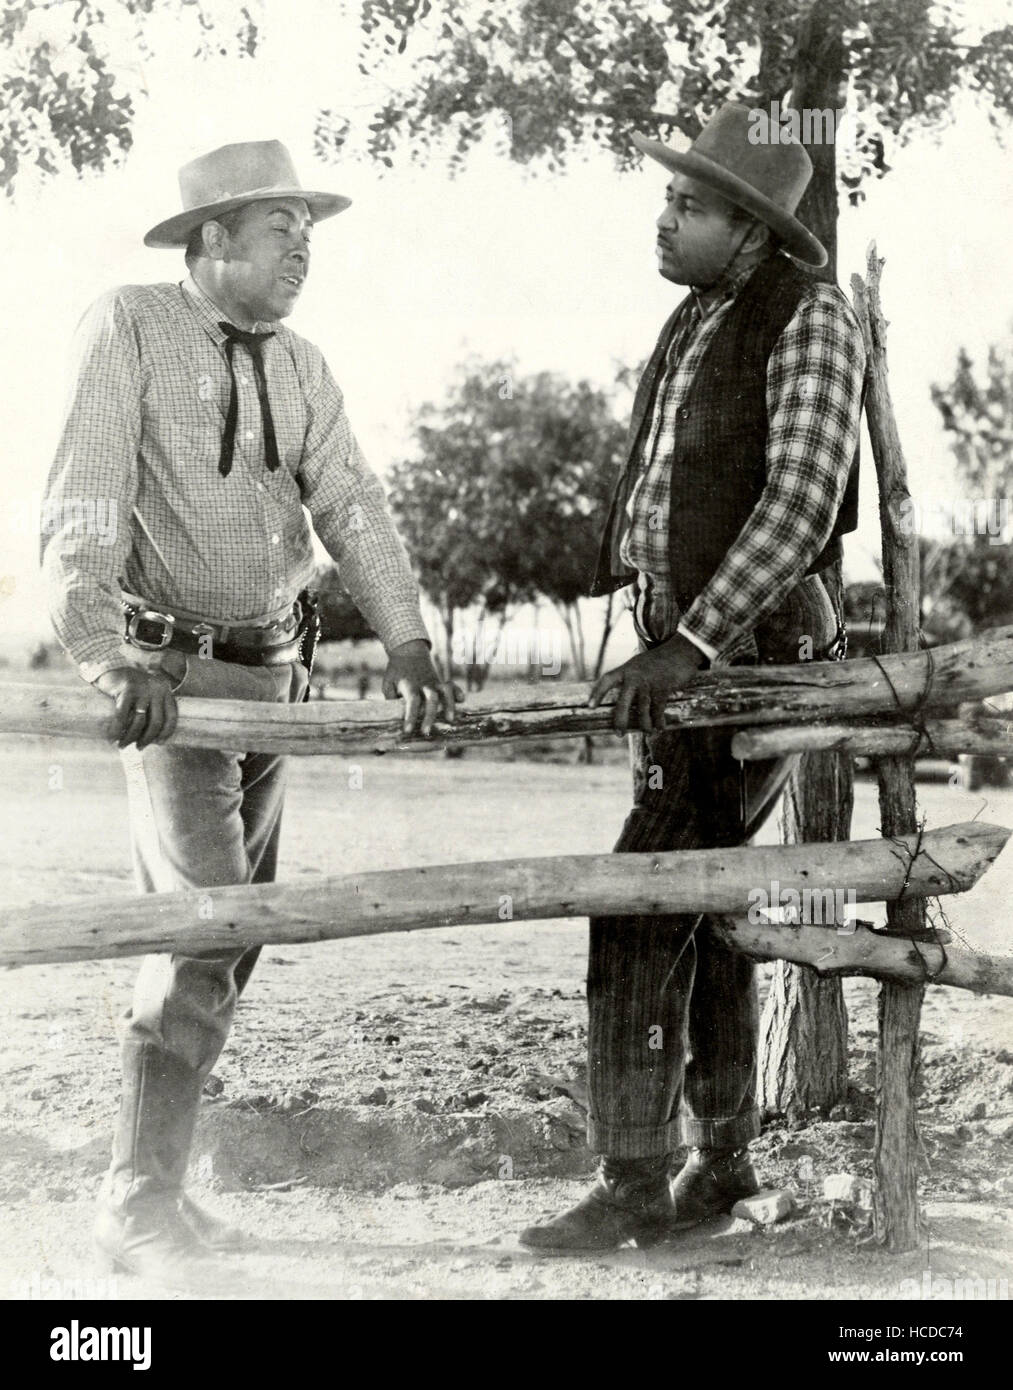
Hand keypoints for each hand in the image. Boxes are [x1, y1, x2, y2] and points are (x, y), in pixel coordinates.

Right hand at [93, 666, 178, 748]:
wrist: (111, 667)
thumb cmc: (130, 687)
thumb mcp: (148, 694)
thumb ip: (153, 708)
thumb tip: (152, 737)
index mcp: (165, 691)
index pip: (171, 716)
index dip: (166, 732)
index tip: (159, 743)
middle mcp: (156, 689)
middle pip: (156, 722)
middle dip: (147, 739)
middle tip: (138, 747)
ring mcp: (142, 689)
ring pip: (139, 721)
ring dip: (130, 737)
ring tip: (122, 745)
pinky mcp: (127, 690)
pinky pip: (122, 716)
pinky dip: (117, 729)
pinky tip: (112, 737)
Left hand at [382, 639, 463, 736]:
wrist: (408, 651)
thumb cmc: (396, 672)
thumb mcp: (388, 684)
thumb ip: (391, 699)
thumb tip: (394, 716)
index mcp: (409, 685)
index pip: (411, 702)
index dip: (410, 716)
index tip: (407, 730)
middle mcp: (424, 684)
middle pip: (431, 699)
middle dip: (430, 716)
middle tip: (426, 732)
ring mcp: (434, 682)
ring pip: (445, 692)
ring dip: (449, 705)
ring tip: (450, 720)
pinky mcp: (440, 681)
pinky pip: (452, 685)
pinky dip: (458, 692)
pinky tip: (462, 700)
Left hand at [588, 634, 705, 733]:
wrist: (679, 651)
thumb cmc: (657, 661)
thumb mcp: (637, 664)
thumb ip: (628, 678)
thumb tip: (622, 699)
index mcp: (626, 670)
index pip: (606, 680)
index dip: (597, 693)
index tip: (589, 707)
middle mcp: (635, 677)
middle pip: (623, 702)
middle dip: (620, 720)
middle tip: (619, 734)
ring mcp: (649, 683)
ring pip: (642, 709)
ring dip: (644, 724)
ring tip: (647, 733)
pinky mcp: (663, 688)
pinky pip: (658, 709)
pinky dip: (659, 721)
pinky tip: (660, 728)